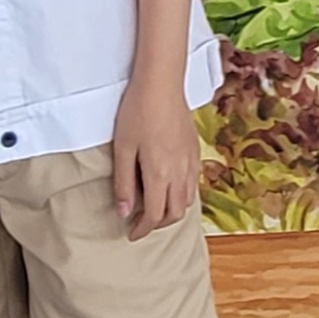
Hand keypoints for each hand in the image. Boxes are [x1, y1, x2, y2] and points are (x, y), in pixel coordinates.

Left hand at [112, 74, 198, 239]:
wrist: (162, 83)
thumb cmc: (137, 111)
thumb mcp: (123, 148)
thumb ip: (123, 183)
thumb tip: (123, 211)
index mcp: (159, 174)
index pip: (154, 215)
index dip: (142, 229)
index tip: (130, 234)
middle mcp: (179, 172)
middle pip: (174, 213)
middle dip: (157, 224)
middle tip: (140, 224)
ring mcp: (190, 162)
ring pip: (187, 200)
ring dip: (171, 211)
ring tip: (154, 208)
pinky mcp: (195, 151)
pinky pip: (193, 184)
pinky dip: (182, 195)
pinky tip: (168, 188)